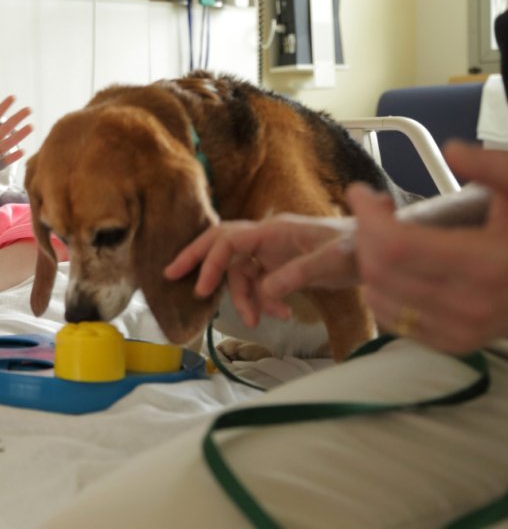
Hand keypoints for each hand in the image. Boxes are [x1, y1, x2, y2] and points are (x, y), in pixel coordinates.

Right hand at [164, 214, 356, 327]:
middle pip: (222, 245)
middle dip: (198, 260)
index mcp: (274, 230)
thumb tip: (265, 292)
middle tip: (170, 275)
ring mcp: (273, 251)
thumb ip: (296, 275)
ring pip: (241, 272)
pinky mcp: (281, 265)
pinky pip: (259, 283)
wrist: (379, 254)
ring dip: (244, 297)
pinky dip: (263, 300)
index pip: (229, 241)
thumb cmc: (358, 249)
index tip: (201, 289)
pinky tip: (280, 314)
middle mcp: (268, 237)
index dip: (210, 262)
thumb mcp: (330, 262)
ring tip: (258, 320)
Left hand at [350, 142, 507, 353]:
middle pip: (379, 269)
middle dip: (365, 233)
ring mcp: (460, 330)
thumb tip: (452, 150)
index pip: (396, 245)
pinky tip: (398, 265)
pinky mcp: (454, 343)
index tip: (361, 192)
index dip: (368, 215)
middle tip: (376, 209)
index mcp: (485, 265)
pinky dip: (382, 289)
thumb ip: (493, 167)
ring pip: (378, 296)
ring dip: (370, 260)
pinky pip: (392, 319)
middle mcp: (469, 305)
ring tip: (386, 234)